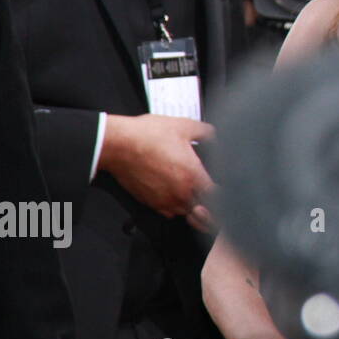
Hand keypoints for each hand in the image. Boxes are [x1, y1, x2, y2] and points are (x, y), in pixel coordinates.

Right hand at [99, 114, 214, 221]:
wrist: (118, 144)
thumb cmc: (147, 135)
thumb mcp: (183, 126)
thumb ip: (205, 131)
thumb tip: (214, 133)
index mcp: (193, 175)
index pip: (217, 195)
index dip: (220, 190)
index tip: (218, 183)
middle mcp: (180, 192)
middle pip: (203, 207)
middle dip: (207, 199)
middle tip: (206, 188)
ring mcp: (164, 200)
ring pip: (186, 211)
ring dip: (191, 204)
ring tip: (191, 190)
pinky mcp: (150, 202)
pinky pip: (169, 212)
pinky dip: (174, 206)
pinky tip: (174, 193)